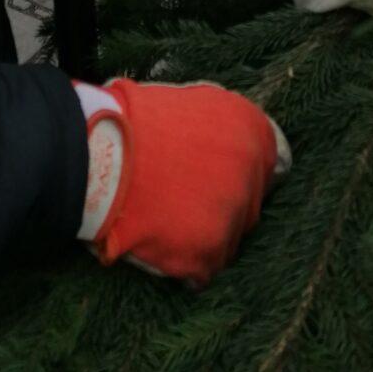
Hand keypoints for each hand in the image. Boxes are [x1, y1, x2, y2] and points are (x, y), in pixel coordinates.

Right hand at [74, 78, 289, 285]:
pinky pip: (203, 270)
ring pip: (228, 239)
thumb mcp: (190, 101)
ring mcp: (233, 215)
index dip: (244, 175)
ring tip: (166, 225)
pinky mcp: (209, 253)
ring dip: (203, 237)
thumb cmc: (133, 120)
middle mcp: (253, 172)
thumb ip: (219, 127)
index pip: (273, 166)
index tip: (219, 180)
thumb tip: (224, 144)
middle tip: (185, 203)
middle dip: (222, 207)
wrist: (100, 151)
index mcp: (252, 130)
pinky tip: (161, 248)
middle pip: (249, 205)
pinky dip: (184, 266)